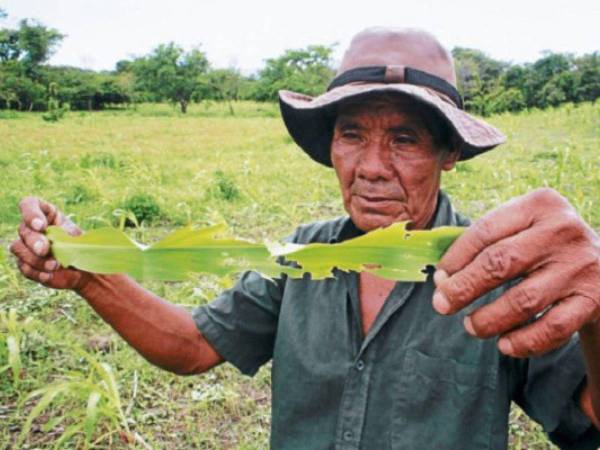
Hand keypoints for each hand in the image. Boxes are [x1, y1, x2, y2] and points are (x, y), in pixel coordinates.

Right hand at [10, 196, 90, 290]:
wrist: (84, 269)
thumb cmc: (82, 247)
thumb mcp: (79, 237)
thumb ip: (69, 235)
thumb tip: (60, 239)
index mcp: (45, 214)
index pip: (29, 205)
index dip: (31, 214)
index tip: (40, 226)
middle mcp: (31, 228)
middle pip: (23, 229)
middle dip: (33, 241)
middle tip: (44, 250)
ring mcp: (26, 246)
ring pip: (19, 248)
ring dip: (35, 259)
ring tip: (54, 265)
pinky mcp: (26, 263)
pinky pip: (24, 267)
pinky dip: (36, 272)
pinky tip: (48, 275)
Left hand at [433, 188, 599, 357]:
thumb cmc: (544, 246)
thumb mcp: (522, 228)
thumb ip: (486, 244)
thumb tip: (442, 278)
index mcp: (539, 204)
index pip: (485, 231)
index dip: (455, 259)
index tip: (439, 279)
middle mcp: (563, 230)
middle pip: (501, 263)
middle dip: (463, 288)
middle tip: (442, 305)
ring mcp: (581, 265)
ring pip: (524, 300)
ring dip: (489, 319)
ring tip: (471, 326)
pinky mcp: (594, 299)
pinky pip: (551, 328)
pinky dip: (523, 341)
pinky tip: (504, 344)